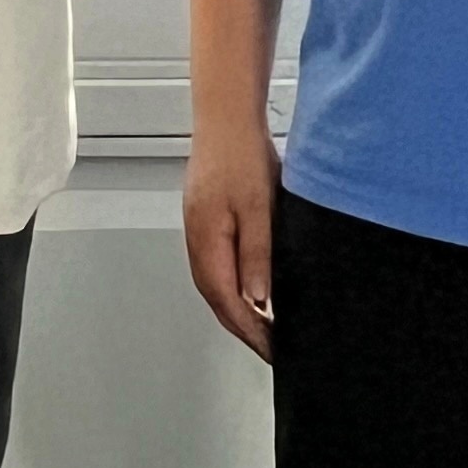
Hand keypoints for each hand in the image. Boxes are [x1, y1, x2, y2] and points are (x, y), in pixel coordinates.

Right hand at [183, 123, 279, 362]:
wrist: (226, 118)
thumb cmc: (241, 155)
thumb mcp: (259, 209)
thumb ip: (257, 256)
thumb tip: (258, 300)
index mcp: (207, 240)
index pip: (226, 300)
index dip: (249, 330)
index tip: (270, 349)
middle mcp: (196, 239)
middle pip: (215, 297)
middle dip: (240, 327)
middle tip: (268, 347)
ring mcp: (197, 229)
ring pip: (213, 283)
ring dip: (234, 309)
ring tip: (261, 326)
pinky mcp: (204, 219)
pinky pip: (214, 265)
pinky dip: (230, 286)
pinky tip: (247, 288)